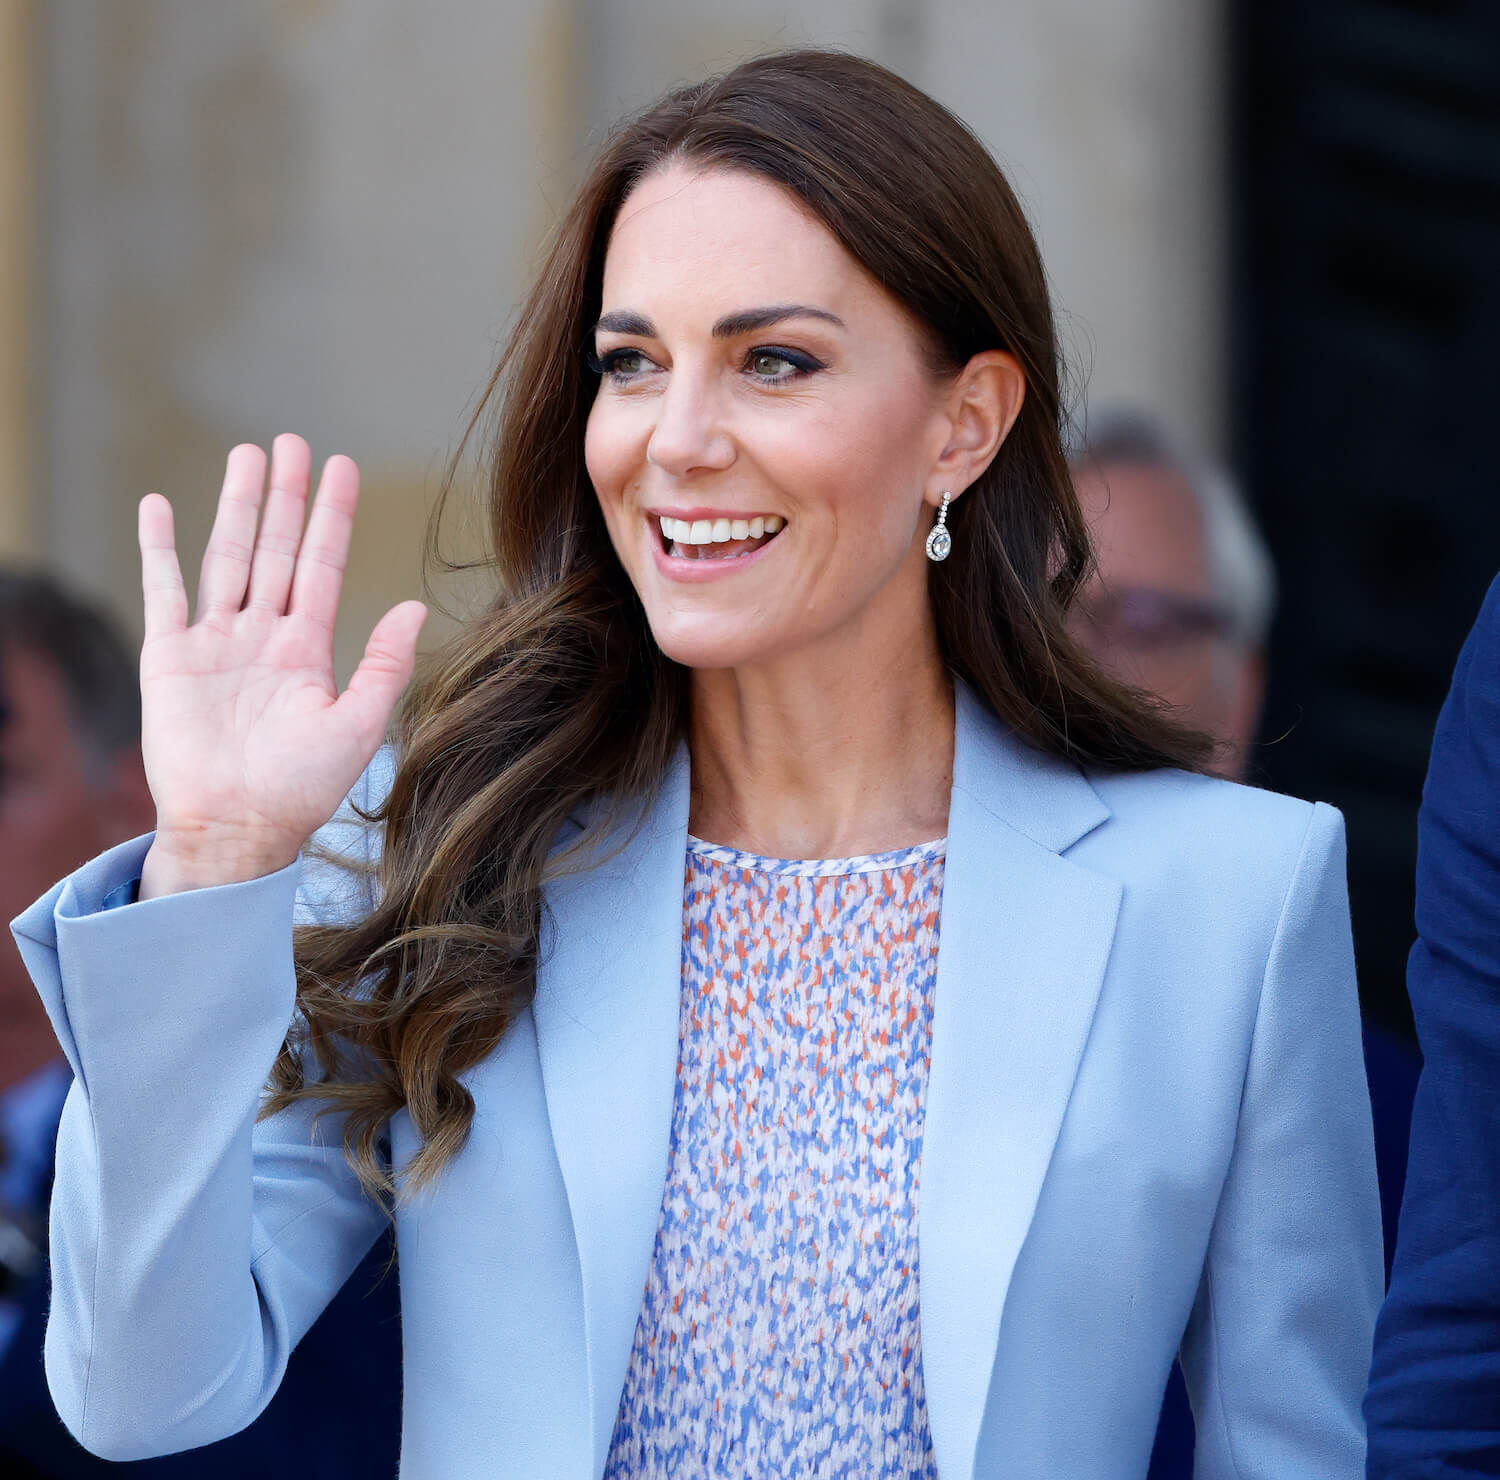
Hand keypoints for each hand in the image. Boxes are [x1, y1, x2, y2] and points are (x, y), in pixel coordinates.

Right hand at [137, 435, 426, 897]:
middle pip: (275, 548)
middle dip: (285, 496)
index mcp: (308, 648)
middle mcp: (262, 636)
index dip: (332, 517)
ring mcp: (215, 642)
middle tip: (292, 442)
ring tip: (247, 456)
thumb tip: (415, 608)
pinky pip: (163, 591)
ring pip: (227, 557)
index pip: (322, 564)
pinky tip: (158, 505)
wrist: (237, 828)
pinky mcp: (170, 657)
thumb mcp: (357, 724)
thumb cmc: (300, 789)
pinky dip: (158, 548)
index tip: (343, 468)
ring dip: (236, 507)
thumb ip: (384, 664)